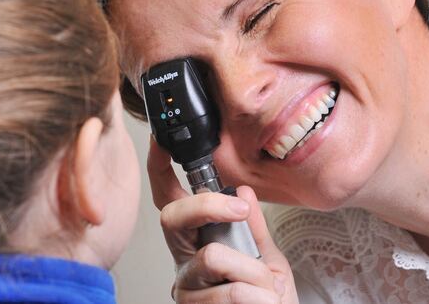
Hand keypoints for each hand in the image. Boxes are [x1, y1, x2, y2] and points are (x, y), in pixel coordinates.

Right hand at [148, 137, 298, 303]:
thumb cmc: (267, 302)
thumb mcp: (268, 260)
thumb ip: (254, 227)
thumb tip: (242, 191)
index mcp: (196, 241)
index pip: (170, 200)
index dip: (160, 169)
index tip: (162, 142)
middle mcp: (183, 262)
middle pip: (172, 216)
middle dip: (209, 205)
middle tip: (240, 211)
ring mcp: (186, 287)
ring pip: (212, 255)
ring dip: (254, 272)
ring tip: (267, 289)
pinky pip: (230, 291)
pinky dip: (258, 297)